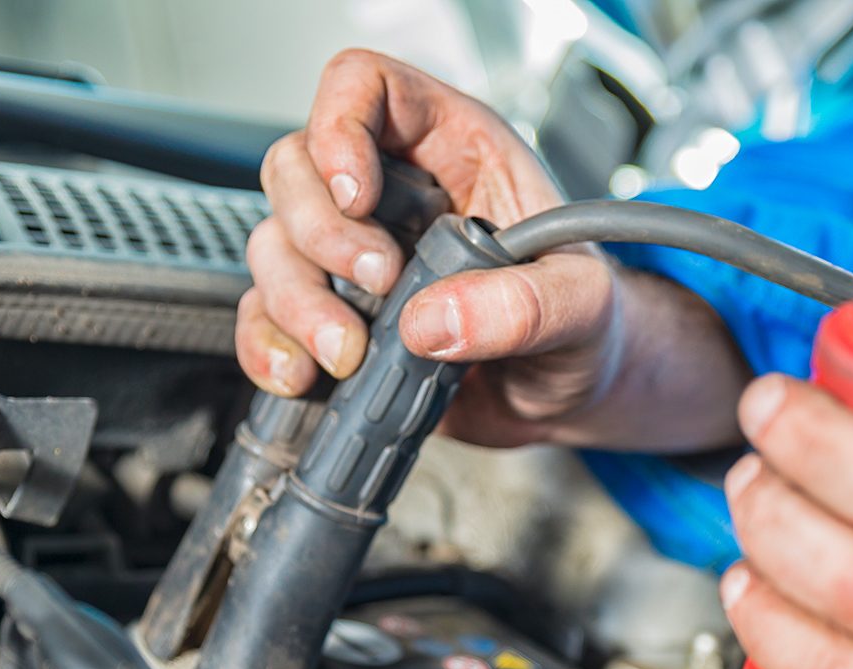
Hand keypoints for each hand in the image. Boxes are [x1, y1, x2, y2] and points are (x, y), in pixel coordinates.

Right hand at [238, 50, 612, 446]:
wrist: (574, 396)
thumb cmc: (587, 325)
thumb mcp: (584, 307)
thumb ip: (526, 306)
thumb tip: (434, 319)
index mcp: (453, 151)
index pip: (367, 88)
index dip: (342, 127)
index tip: (359, 195)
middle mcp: (392, 195)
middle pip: (296, 167)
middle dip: (320, 232)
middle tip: (379, 284)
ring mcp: (355, 260)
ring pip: (274, 246)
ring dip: (296, 303)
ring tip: (351, 353)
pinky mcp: (336, 321)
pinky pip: (266, 318)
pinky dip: (268, 349)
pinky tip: (302, 376)